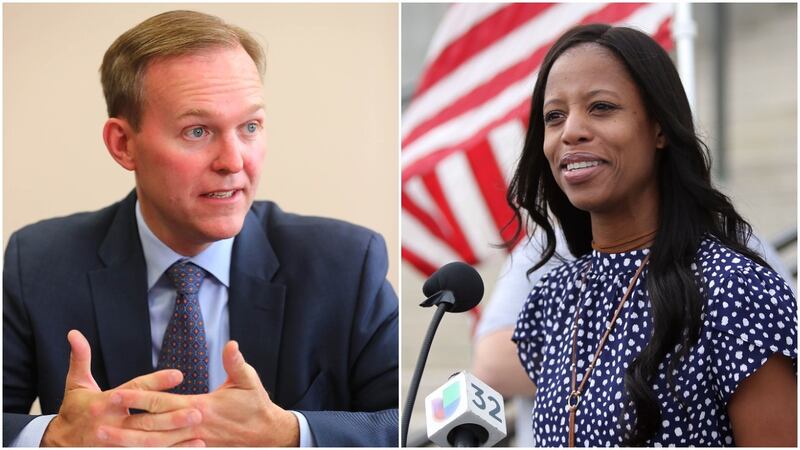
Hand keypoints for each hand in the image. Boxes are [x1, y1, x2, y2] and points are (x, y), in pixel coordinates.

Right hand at [41, 330, 204, 446]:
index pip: (134, 390)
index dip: (156, 381)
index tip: (179, 374)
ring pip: (148, 442)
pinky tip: (190, 449)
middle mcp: (111, 424)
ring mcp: (115, 443)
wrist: (59, 443)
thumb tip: (74, 333)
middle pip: (145, 420)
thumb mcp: (76, 383)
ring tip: (198, 434)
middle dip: (171, 417)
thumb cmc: (74, 409)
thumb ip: (80, 357)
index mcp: (103, 403)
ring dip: (174, 439)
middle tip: (196, 411)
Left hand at [111, 341, 299, 445]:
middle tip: (95, 422)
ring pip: (153, 445)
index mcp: (201, 407)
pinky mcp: (194, 449)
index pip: (163, 402)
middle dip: (122, 426)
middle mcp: (191, 427)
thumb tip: (231, 344)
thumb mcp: (249, 381)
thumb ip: (236, 363)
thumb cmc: (256, 406)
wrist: (266, 435)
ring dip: (127, 443)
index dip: (139, 398)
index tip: (117, 393)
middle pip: (150, 428)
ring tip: (102, 440)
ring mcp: (192, 442)